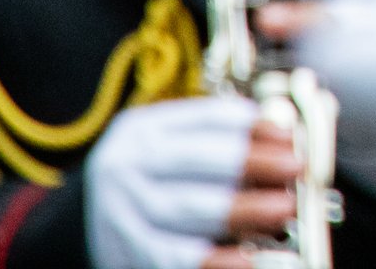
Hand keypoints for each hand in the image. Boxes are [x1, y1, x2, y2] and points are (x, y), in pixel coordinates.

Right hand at [84, 95, 292, 268]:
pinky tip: (246, 261)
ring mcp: (124, 213)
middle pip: (194, 161)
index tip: (290, 136)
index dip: (251, 126)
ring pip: (186, 208)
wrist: (80, 224)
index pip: (202, 120)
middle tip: (295, 168)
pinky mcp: (128, 256)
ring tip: (283, 208)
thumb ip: (216, 137)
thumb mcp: (168, 145)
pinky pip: (174, 259)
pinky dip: (213, 260)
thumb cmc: (146, 181)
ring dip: (241, 209)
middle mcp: (126, 167)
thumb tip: (282, 137)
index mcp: (142, 129)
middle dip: (249, 163)